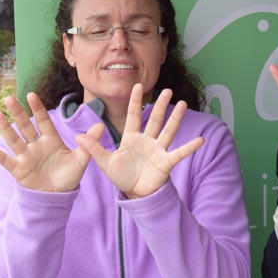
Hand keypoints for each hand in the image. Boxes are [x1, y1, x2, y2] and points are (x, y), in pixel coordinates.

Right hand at [0, 93, 101, 192]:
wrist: (57, 196)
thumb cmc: (68, 176)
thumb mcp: (81, 160)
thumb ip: (89, 142)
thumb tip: (102, 125)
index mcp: (51, 140)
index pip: (43, 122)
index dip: (37, 109)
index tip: (31, 95)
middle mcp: (36, 145)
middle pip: (25, 126)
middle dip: (17, 113)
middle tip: (8, 97)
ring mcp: (25, 156)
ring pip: (13, 139)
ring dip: (4, 127)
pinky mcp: (18, 169)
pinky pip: (4, 159)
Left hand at [74, 84, 203, 198]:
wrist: (134, 193)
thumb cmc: (121, 175)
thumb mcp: (105, 162)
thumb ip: (94, 149)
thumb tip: (77, 137)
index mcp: (131, 138)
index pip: (134, 115)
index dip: (135, 101)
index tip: (137, 85)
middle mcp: (147, 140)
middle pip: (154, 119)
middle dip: (160, 105)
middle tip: (167, 89)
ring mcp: (158, 150)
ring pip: (168, 131)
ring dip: (175, 118)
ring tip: (183, 104)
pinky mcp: (166, 162)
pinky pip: (179, 153)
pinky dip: (190, 147)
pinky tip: (200, 140)